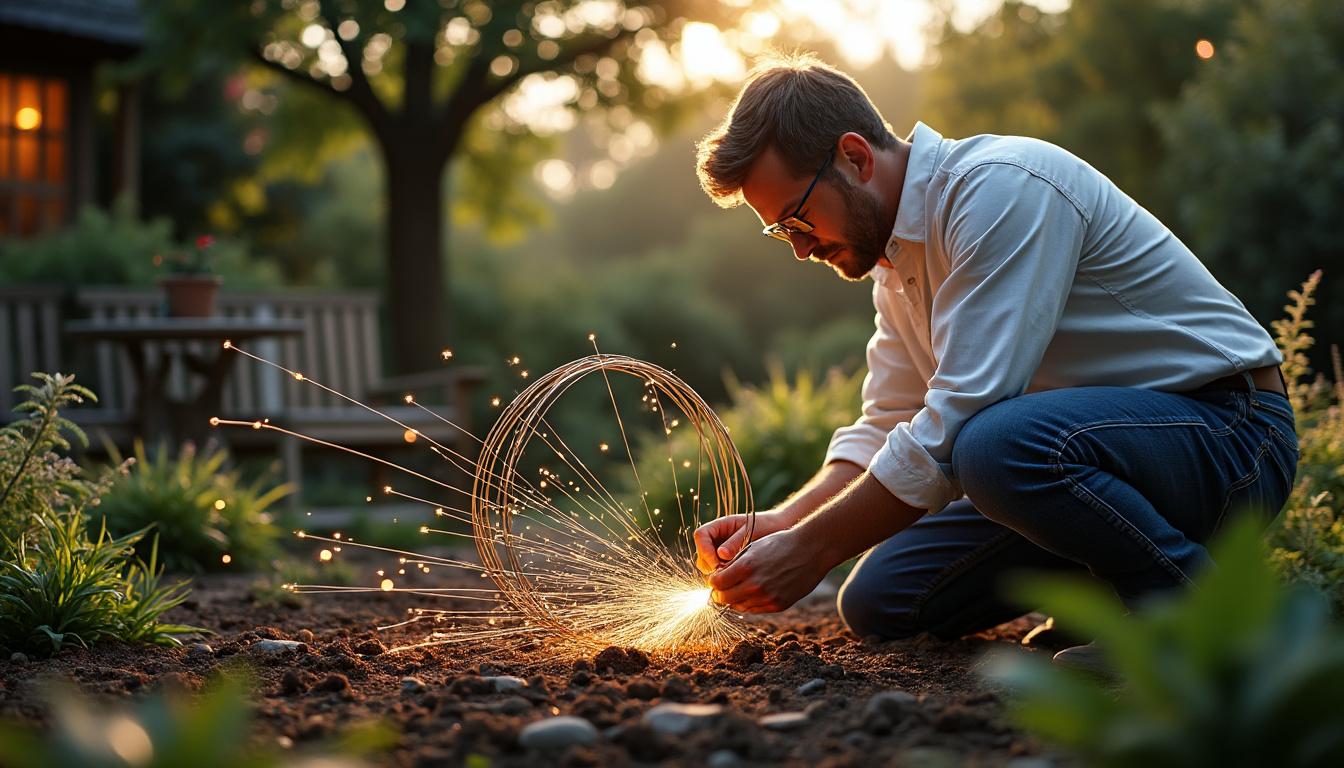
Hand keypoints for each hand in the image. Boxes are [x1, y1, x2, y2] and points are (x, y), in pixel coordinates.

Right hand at [693, 508, 794, 574]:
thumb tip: (721, 555)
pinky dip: (727, 580)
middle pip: (702, 555)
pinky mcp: (730, 566)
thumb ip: (736, 541)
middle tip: (726, 575)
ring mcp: (722, 554)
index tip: (717, 563)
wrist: (781, 531)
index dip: (704, 550)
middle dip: (710, 566)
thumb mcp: (753, 530)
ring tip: (734, 579)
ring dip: (718, 575)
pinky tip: (739, 583)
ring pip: (709, 568)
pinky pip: (722, 575)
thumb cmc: (768, 526)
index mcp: (720, 526)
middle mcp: (718, 540)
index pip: (701, 535)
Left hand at [706, 527, 833, 613]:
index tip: (716, 578)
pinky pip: (755, 610)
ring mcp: (767, 597)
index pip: (716, 583)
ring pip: (738, 607)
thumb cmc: (780, 543)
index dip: (714, 580)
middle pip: (724, 598)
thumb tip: (717, 578)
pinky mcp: (778, 605)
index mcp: (746, 566)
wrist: (811, 549)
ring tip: (739, 588)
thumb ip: (734, 564)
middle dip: (720, 592)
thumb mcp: (753, 547)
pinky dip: (750, 603)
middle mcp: (755, 585)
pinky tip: (753, 593)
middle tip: (723, 587)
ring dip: (735, 599)